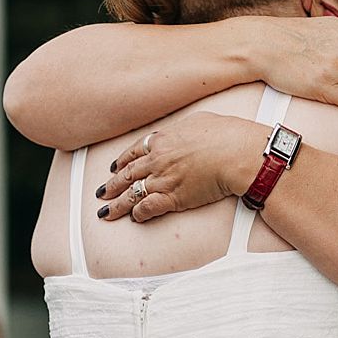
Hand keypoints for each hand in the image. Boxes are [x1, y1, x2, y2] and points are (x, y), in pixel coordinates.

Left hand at [97, 115, 269, 223]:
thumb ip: (184, 128)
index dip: (122, 161)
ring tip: (105, 212)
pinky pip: (148, 207)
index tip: (115, 167)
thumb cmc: (226, 134)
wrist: (237, 154)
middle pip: (127, 174)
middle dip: (111, 185)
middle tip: (100, 193)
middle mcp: (157, 159)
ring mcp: (163, 179)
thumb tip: (184, 132)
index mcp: (162, 139)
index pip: (134, 151)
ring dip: (116, 205)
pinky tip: (134, 217)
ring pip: (131, 193)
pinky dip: (139, 213)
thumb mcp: (199, 120)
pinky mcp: (173, 197)